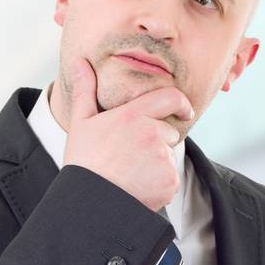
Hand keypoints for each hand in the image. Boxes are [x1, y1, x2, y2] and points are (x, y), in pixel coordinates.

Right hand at [61, 56, 193, 211]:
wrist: (88, 201)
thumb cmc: (82, 162)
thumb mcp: (81, 123)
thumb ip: (86, 90)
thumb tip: (81, 62)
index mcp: (132, 115)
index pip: (170, 97)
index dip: (181, 103)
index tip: (184, 110)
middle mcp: (151, 133)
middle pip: (168, 133)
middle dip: (157, 143)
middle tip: (130, 158)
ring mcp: (161, 157)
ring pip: (168, 158)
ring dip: (156, 166)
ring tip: (130, 176)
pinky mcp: (168, 181)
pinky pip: (170, 180)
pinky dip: (158, 187)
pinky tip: (137, 189)